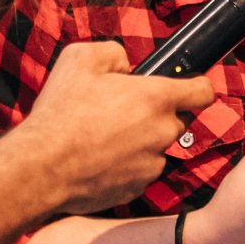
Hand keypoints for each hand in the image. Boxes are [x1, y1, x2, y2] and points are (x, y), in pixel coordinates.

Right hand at [19, 41, 212, 214]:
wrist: (41, 167)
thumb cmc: (61, 111)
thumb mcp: (81, 58)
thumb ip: (114, 53)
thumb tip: (126, 67)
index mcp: (156, 98)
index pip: (203, 92)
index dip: (197, 86)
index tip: (188, 87)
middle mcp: (162, 133)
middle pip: (176, 121)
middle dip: (156, 116)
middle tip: (121, 112)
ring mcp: (151, 165)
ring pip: (156, 148)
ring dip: (139, 143)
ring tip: (101, 138)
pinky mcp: (136, 189)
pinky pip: (138, 173)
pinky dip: (125, 167)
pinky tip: (97, 160)